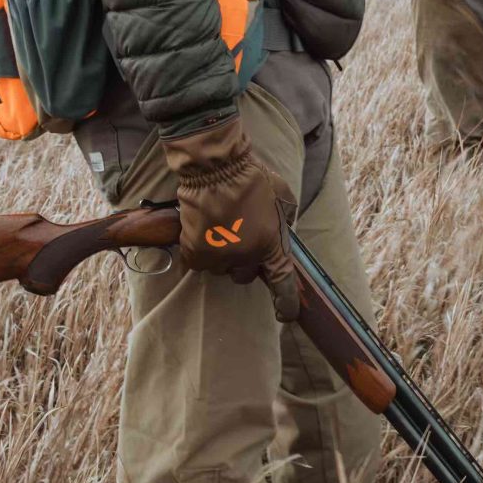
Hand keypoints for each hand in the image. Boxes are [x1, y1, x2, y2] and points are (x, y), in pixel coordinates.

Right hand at [162, 117, 299, 321]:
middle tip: (238, 237)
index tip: (285, 314)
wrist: (216, 168)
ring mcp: (219, 257)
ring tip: (218, 227)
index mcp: (270, 246)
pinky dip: (199, 251)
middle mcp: (246, 257)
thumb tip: (281, 228)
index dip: (286, 302)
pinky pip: (198, 263)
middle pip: (244, 276)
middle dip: (243, 262)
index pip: (283, 283)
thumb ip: (284, 219)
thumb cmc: (252, 177)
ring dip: (220, 254)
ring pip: (220, 268)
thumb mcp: (284, 197)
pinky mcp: (196, 252)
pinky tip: (202, 231)